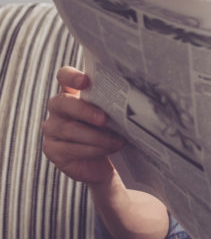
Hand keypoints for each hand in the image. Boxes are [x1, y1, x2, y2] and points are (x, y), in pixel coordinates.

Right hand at [40, 66, 123, 185]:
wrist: (104, 162)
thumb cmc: (110, 132)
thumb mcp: (113, 115)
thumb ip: (113, 104)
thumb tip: (131, 100)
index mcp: (73, 92)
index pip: (64, 76)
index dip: (71, 76)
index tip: (85, 81)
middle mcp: (58, 108)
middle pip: (63, 103)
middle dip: (85, 111)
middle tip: (105, 119)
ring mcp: (52, 128)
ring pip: (69, 129)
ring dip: (97, 136)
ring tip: (117, 141)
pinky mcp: (52, 148)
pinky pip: (71, 148)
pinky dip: (93, 149)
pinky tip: (109, 149)